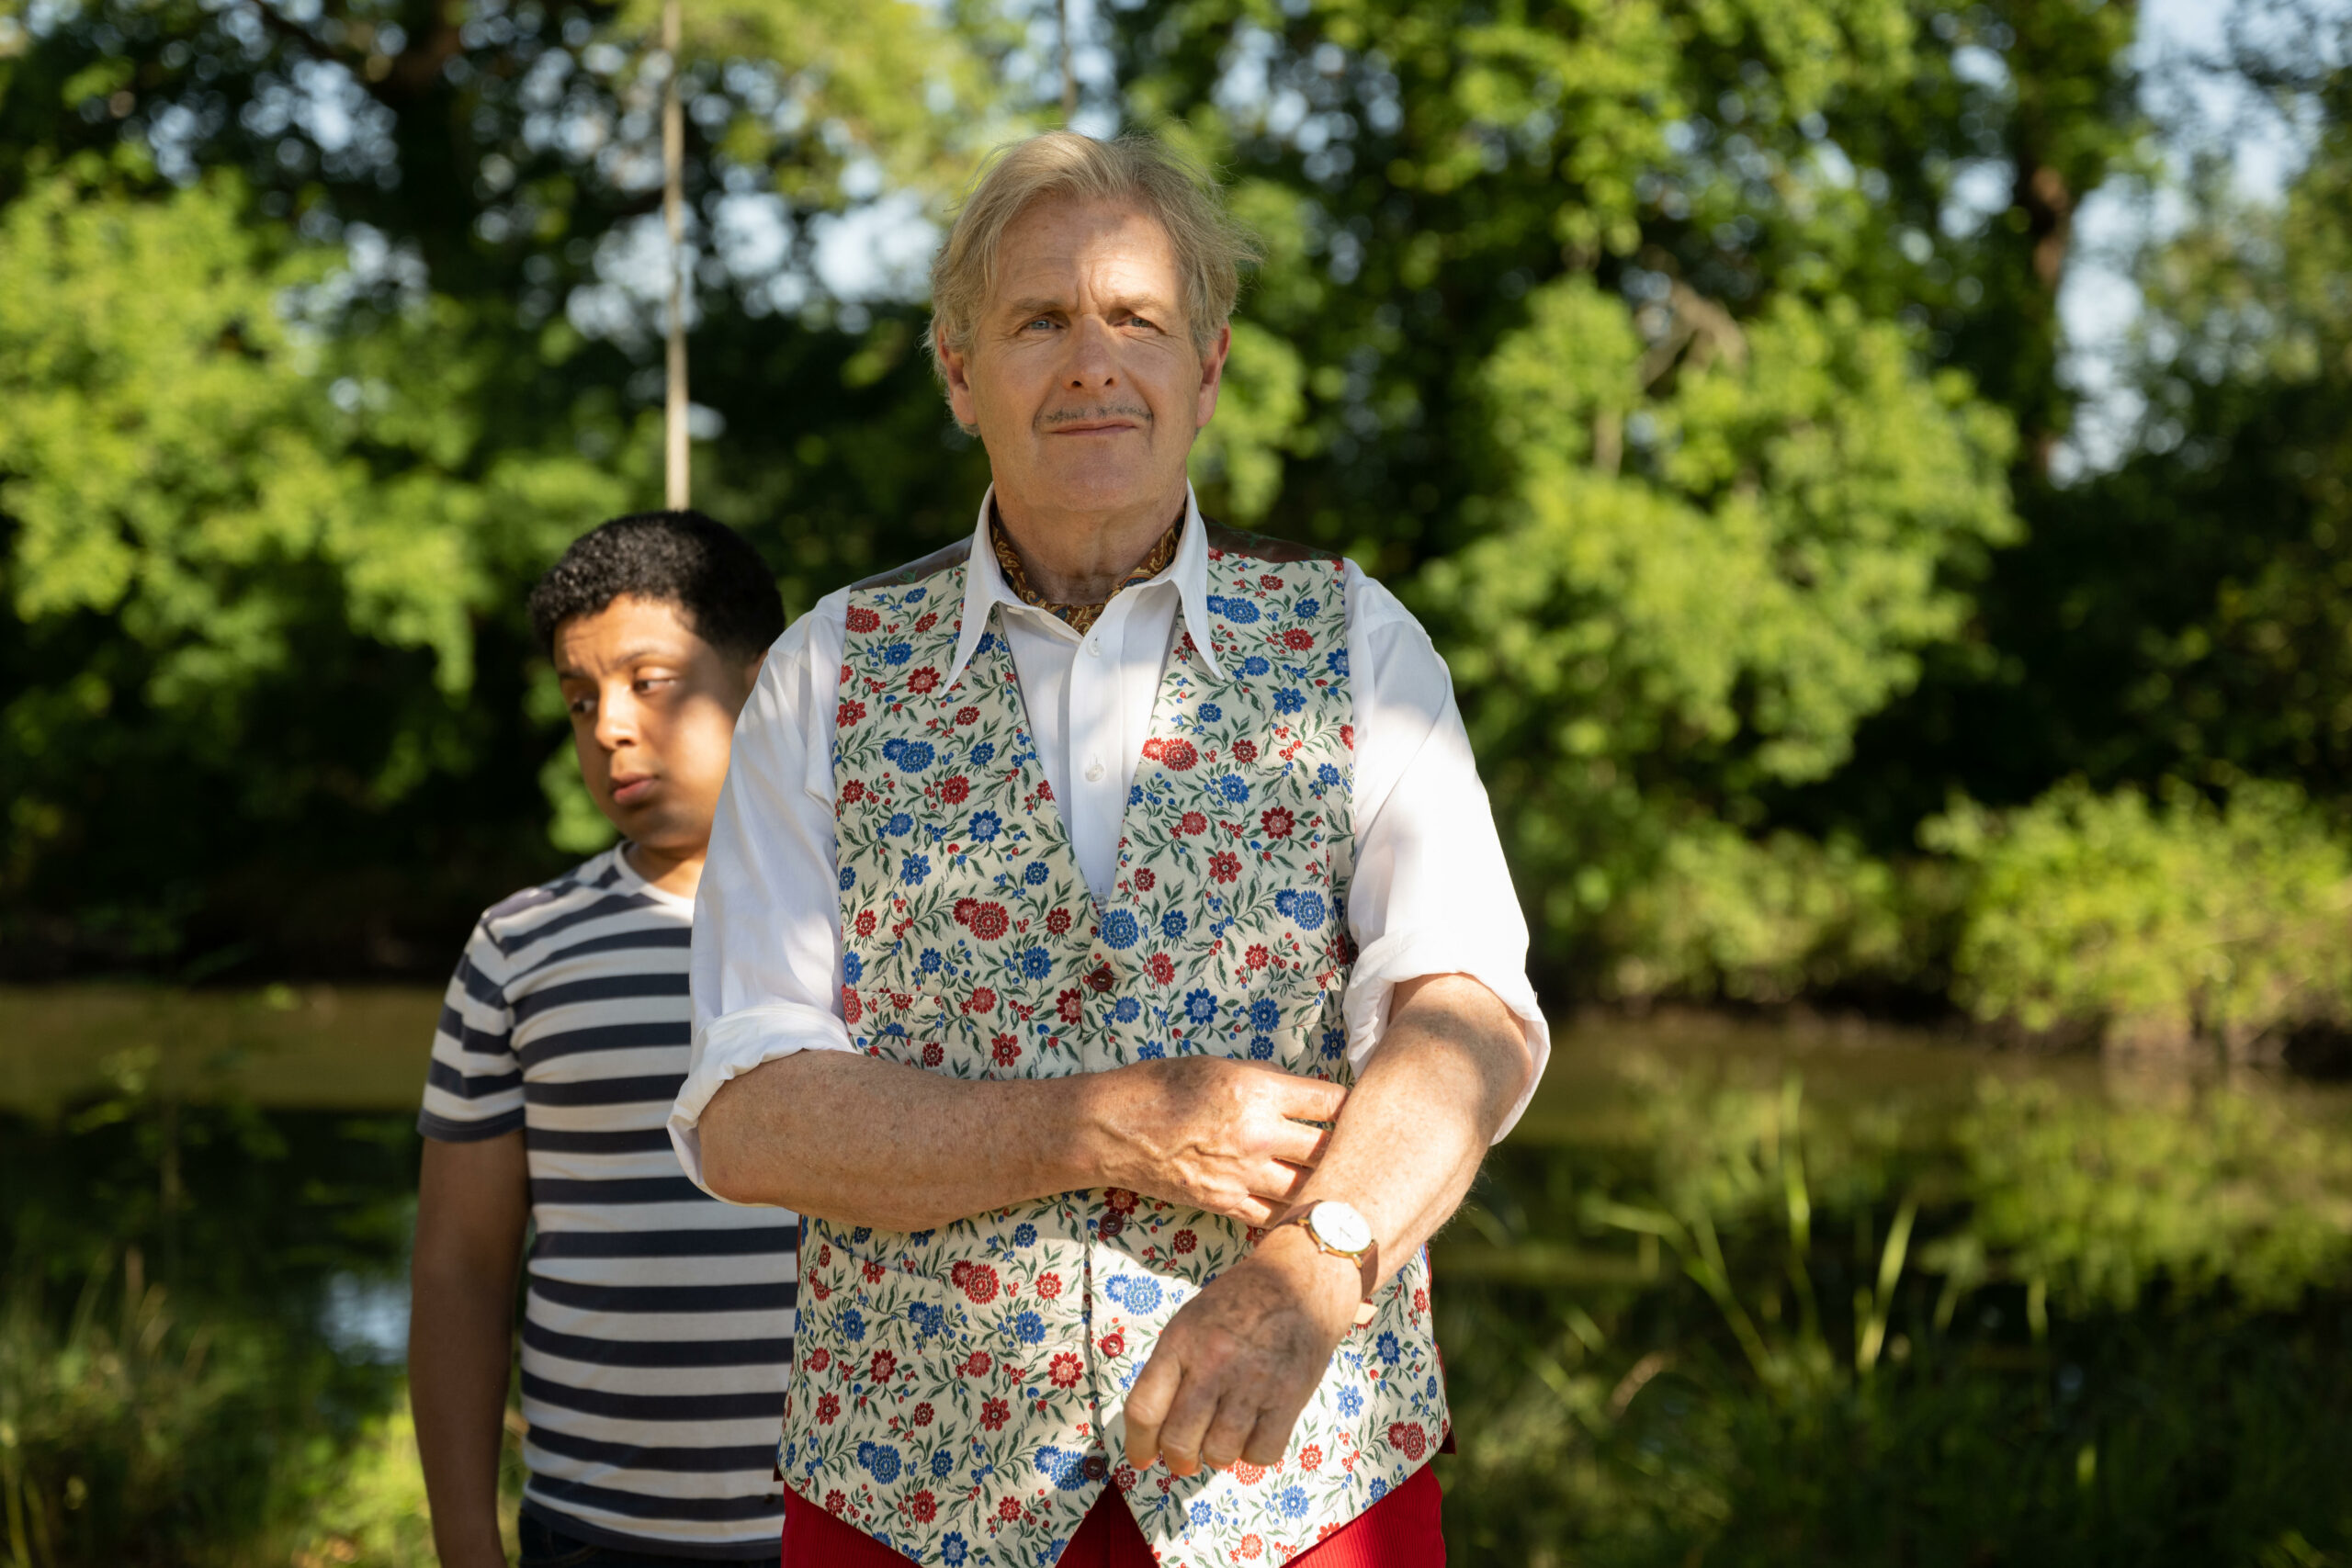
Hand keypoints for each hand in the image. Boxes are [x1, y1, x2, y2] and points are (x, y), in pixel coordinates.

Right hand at [1088, 1058, 1344, 1225]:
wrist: (1112, 1129)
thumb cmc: (1161, 1086)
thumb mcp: (1219, 1065)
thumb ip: (1268, 1080)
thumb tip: (1305, 1095)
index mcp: (1258, 1092)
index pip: (1331, 1101)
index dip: (1353, 1104)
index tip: (1364, 1108)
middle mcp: (1257, 1136)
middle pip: (1329, 1149)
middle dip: (1351, 1149)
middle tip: (1368, 1150)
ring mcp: (1243, 1175)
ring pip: (1309, 1188)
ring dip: (1329, 1185)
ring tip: (1347, 1184)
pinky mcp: (1226, 1203)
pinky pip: (1275, 1215)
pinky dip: (1294, 1212)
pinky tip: (1309, 1208)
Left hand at [1121, 1223, 1359, 1475]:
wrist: (1302, 1278)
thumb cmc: (1241, 1300)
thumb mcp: (1191, 1320)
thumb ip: (1173, 1367)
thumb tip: (1157, 1427)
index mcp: (1181, 1341)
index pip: (1144, 1409)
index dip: (1138, 1445)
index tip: (1143, 1459)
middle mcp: (1213, 1364)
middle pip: (1179, 1441)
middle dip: (1179, 1460)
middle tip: (1187, 1458)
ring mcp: (1253, 1382)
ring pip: (1220, 1454)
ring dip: (1218, 1455)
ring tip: (1225, 1436)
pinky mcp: (1289, 1398)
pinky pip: (1261, 1454)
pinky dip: (1254, 1453)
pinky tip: (1256, 1431)